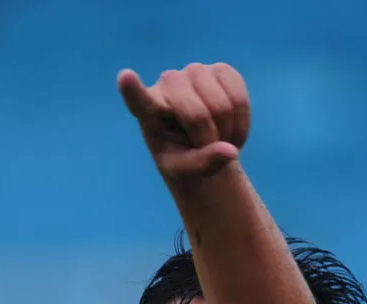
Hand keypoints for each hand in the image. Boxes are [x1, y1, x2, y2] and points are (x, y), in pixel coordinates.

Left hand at [117, 63, 250, 182]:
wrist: (202, 143)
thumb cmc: (183, 157)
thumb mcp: (184, 170)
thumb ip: (201, 164)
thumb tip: (231, 153)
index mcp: (148, 112)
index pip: (139, 100)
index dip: (133, 90)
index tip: (125, 77)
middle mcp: (168, 84)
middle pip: (196, 113)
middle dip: (208, 138)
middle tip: (208, 150)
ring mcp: (195, 72)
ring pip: (221, 105)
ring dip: (227, 132)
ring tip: (221, 143)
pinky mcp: (221, 70)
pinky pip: (239, 98)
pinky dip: (241, 122)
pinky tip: (232, 132)